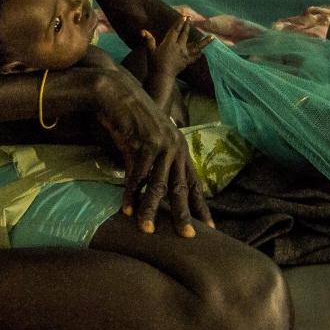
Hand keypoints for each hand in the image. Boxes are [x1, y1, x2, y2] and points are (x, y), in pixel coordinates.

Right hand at [93, 68, 212, 237]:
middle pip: (181, 187)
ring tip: (148, 229)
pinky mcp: (144, 143)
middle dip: (184, 213)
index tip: (211, 227)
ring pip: (158, 185)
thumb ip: (152, 166)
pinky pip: (137, 175)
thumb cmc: (131, 119)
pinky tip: (126, 208)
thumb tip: (148, 191)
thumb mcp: (147, 145)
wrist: (118, 93)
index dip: (201, 205)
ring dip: (151, 209)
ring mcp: (162, 145)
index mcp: (180, 149)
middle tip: (188, 237)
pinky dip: (131, 193)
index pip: (194, 182)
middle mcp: (176, 147)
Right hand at [141, 15, 213, 78]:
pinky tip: (203, 51)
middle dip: (187, 26)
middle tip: (190, 18)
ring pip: (196, 46)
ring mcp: (184, 55)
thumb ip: (149, 40)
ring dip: (204, 41)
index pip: (175, 31)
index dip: (179, 23)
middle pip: (185, 35)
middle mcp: (179, 47)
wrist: (162, 76)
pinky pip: (195, 56)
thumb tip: (143, 30)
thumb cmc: (155, 63)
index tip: (184, 17)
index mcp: (170, 43)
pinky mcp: (186, 62)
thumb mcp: (150, 51)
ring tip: (211, 37)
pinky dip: (199, 53)